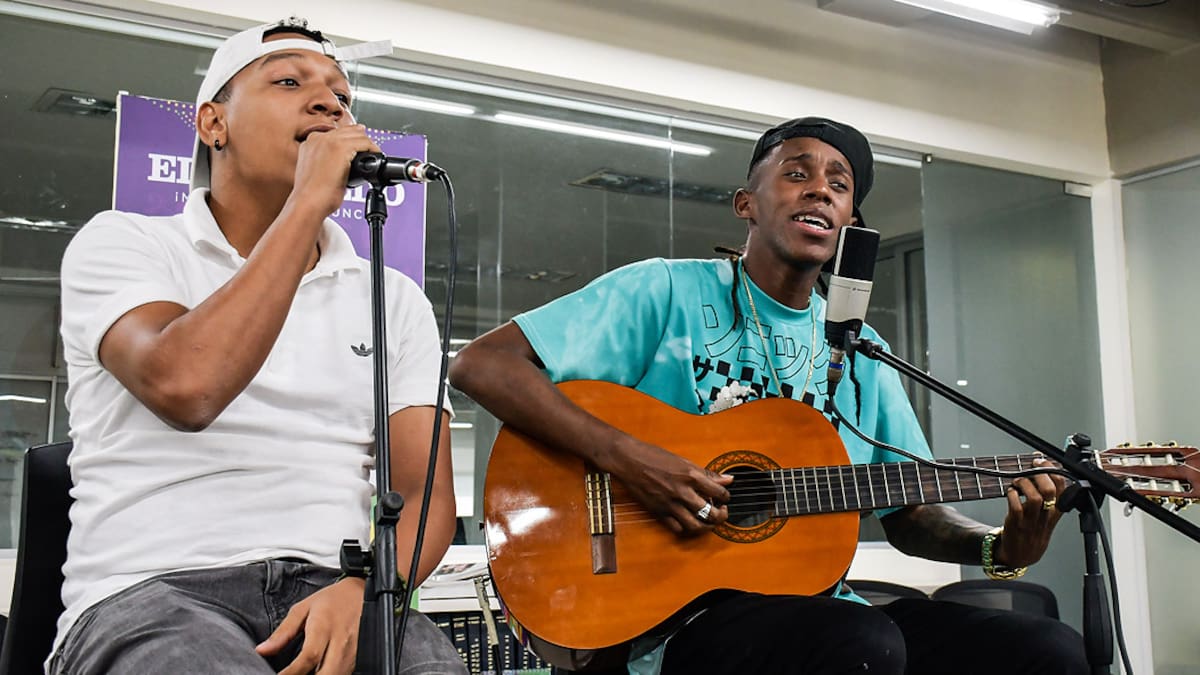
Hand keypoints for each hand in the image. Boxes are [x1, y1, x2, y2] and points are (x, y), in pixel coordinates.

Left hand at [256, 576, 364, 674]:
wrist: (362, 591)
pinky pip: (344, 674)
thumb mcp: (303, 609)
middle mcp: (340, 641)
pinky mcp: (360, 656)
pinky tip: (320, 673)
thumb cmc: (333, 599)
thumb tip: (262, 650)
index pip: (308, 657)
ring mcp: (353, 651)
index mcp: (324, 627)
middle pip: (326, 674)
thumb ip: (283, 632)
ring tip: (305, 674)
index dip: (291, 673)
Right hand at [291, 124, 380, 216]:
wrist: (308, 202)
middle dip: (362, 141)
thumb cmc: (312, 194)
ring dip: (369, 145)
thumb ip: (327, 162)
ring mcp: (328, 141)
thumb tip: (346, 163)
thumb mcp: (317, 172)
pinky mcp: (340, 148)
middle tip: (371, 152)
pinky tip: (376, 158)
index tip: (360, 148)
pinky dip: (373, 149)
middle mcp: (318, 138)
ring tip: (375, 156)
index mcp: (310, 142)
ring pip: (358, 135)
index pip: (337, 133)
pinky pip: (364, 143)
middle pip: (349, 131)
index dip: (352, 140)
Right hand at [609, 437, 733, 534]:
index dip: (726, 496)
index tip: (725, 496)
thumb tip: (728, 479)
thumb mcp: (683, 461)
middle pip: (710, 513)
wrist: (628, 460)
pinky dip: (687, 528)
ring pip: (695, 525)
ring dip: (707, 526)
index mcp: (690, 475)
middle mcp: (681, 491)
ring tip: (709, 521)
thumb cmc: (654, 456)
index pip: (718, 492)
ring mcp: (669, 504)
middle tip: (722, 512)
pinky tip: (690, 521)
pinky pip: (677, 528)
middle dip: (721, 516)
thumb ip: (706, 473)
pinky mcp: (658, 511)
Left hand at [995, 458, 1067, 566]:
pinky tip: (1010, 492)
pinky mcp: (1016, 525)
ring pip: (1034, 498)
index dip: (1052, 470)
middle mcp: (1046, 515)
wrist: (1021, 555)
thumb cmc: (1033, 530)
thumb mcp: (1047, 514)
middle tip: (1029, 467)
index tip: (1041, 461)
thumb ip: (1047, 494)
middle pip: (1050, 491)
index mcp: (1056, 511)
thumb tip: (1040, 465)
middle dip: (1039, 474)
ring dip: (1024, 484)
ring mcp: (1031, 521)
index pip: (1063, 487)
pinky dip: (1011, 495)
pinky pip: (1016, 507)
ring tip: (1018, 482)